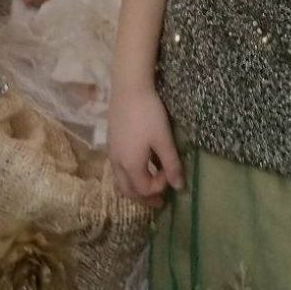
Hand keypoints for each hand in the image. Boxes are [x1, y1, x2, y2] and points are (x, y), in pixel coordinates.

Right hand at [108, 83, 183, 204]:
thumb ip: (171, 165)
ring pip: (120, 180)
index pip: (144, 188)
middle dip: (144, 197)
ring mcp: (111, 152)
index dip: (159, 187)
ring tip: (149, 186)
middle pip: (128, 190)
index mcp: (130, 165)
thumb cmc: (148, 114)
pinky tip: (140, 165)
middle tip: (159, 200)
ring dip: (135, 187)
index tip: (172, 174)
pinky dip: (129, 175)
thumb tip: (179, 187)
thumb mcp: (163, 140)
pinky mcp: (111, 142)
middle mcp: (117, 163)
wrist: (129, 88)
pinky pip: (118, 168)